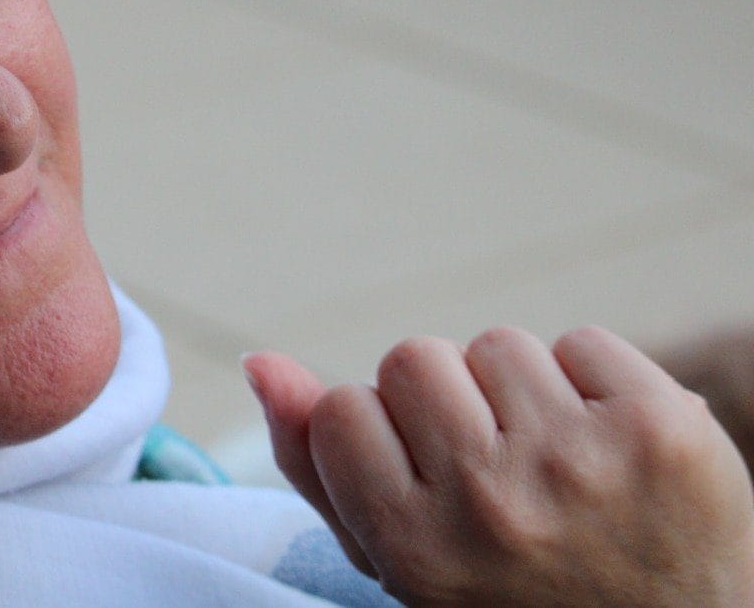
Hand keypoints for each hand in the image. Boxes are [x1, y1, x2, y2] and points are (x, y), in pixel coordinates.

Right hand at [245, 327, 753, 606]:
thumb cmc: (510, 596)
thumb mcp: (400, 562)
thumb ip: (316, 466)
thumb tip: (260, 360)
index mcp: (417, 547)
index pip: (344, 408)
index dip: (384, 438)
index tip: (427, 489)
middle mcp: (493, 503)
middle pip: (412, 357)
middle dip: (446, 403)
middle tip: (495, 475)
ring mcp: (584, 461)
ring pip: (496, 344)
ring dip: (518, 392)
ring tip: (555, 466)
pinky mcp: (662, 425)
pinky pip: (582, 341)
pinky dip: (593, 385)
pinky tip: (610, 451)